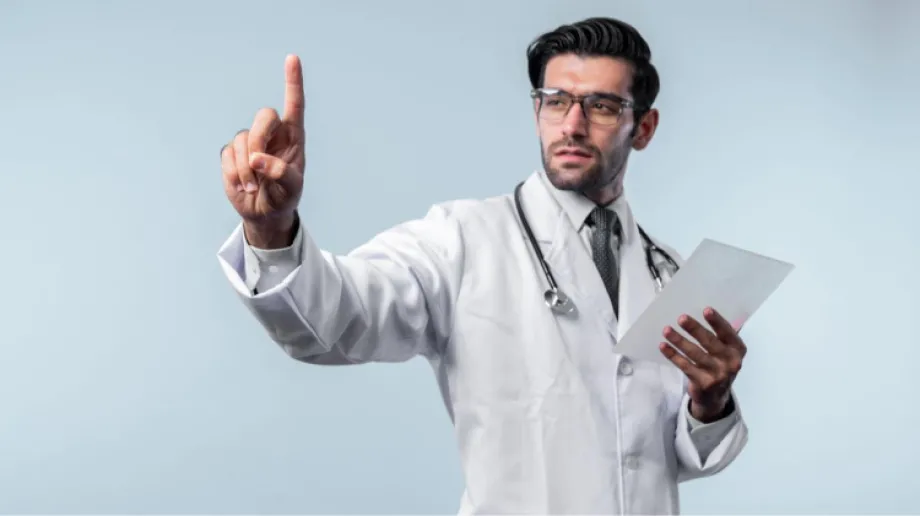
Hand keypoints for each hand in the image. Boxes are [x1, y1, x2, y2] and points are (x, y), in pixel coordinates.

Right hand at [221, 54, 305, 247]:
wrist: (265, 213)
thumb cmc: (285, 197)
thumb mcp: (292, 189)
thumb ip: (281, 173)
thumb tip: (258, 159)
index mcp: (293, 137)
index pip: (294, 104)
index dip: (293, 82)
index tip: (292, 58)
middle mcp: (272, 134)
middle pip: (263, 117)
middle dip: (259, 140)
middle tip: (258, 165)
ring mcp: (251, 142)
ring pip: (242, 139)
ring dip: (246, 168)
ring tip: (254, 188)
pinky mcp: (232, 153)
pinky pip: (228, 154)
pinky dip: (234, 172)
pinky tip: (243, 186)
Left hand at [659, 307, 746, 422]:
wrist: (716, 397)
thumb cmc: (718, 365)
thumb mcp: (727, 351)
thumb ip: (720, 336)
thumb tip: (707, 313)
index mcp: (738, 350)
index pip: (728, 333)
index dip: (717, 321)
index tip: (706, 310)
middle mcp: (731, 362)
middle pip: (710, 342)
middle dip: (695, 329)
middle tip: (681, 318)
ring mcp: (718, 374)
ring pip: (695, 354)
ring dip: (679, 340)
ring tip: (666, 330)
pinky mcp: (703, 383)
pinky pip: (685, 366)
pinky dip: (673, 355)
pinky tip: (663, 346)